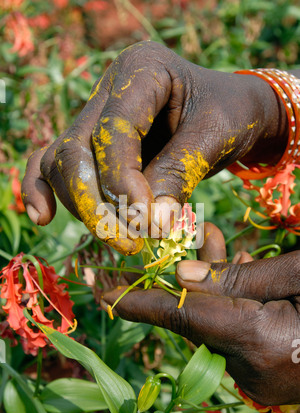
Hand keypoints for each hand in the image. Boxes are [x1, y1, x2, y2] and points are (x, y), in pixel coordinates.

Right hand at [21, 41, 287, 254]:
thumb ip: (179, 174)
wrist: (230, 111)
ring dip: (84, 208)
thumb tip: (150, 225)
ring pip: (63, 163)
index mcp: (142, 69)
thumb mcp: (215, 136)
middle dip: (95, 202)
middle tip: (129, 241)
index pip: (114, 130)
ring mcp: (95, 116)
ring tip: (122, 239)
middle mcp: (109, 90)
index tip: (147, 222)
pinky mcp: (92, 143)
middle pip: (75, 149)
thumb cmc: (229, 114)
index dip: (123, 181)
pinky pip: (55, 165)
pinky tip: (43, 218)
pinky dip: (47, 191)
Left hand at [102, 223, 299, 406]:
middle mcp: (251, 369)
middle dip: (182, 274)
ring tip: (211, 238)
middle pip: (196, 316)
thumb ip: (238, 278)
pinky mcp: (266, 373)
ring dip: (209, 282)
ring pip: (214, 322)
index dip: (139, 303)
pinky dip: (228, 303)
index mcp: (257, 341)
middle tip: (171, 236)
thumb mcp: (297, 275)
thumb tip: (181, 275)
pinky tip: (239, 273)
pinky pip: (231, 334)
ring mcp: (259, 377)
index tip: (104, 293)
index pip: (182, 317)